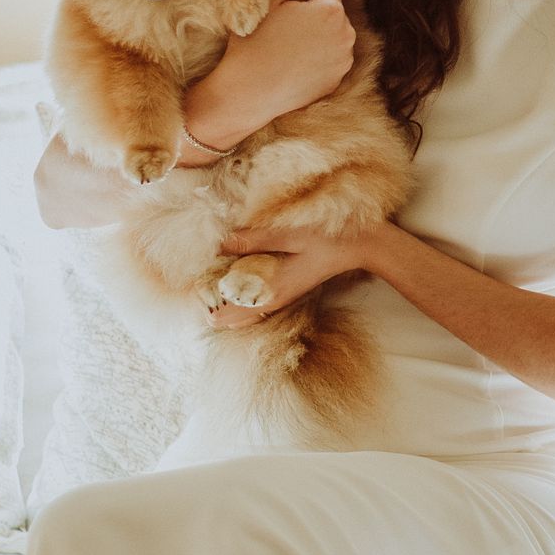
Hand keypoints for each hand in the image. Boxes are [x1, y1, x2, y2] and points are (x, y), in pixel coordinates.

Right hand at [180, 0, 355, 154]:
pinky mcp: (337, 81)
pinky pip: (332, 61)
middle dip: (317, 17)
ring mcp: (344, 61)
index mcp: (331, 11)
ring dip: (321, 38)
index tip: (288, 11)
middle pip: (335, 15)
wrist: (249, 91)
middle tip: (287, 30)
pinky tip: (296, 66)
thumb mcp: (271, 0)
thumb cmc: (255, 42)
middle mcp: (346, 35)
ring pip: (335, 38)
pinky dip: (320, 60)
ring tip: (291, 49)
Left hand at [205, 222, 386, 324]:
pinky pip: (255, 305)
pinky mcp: (287, 290)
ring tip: (209, 287)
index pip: (227, 313)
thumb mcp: (289, 235)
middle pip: (231, 319)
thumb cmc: (328, 237)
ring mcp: (282, 298)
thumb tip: (220, 242)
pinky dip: (239, 299)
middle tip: (196, 284)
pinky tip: (233, 284)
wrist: (362, 245)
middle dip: (211, 305)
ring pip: (243, 314)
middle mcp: (274, 301)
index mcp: (272, 292)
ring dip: (225, 303)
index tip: (192, 285)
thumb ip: (254, 239)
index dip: (206, 302)